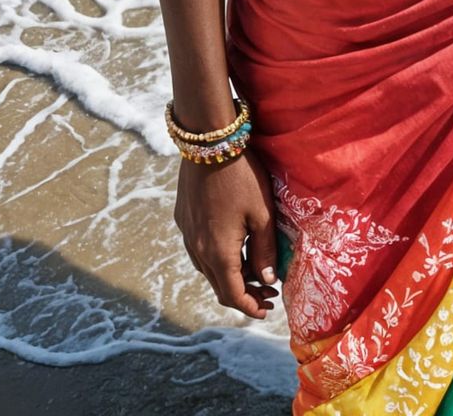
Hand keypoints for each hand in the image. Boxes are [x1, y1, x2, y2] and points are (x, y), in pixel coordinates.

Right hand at [174, 149, 279, 318]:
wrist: (209, 142)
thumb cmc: (242, 176)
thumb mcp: (263, 213)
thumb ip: (265, 250)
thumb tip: (268, 279)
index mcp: (219, 253)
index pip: (233, 295)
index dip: (251, 307)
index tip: (267, 310)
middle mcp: (198, 249)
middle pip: (219, 286)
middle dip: (245, 294)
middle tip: (268, 291)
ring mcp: (187, 234)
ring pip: (208, 269)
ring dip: (231, 276)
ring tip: (255, 269)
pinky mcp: (183, 219)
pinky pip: (199, 250)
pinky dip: (218, 258)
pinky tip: (234, 244)